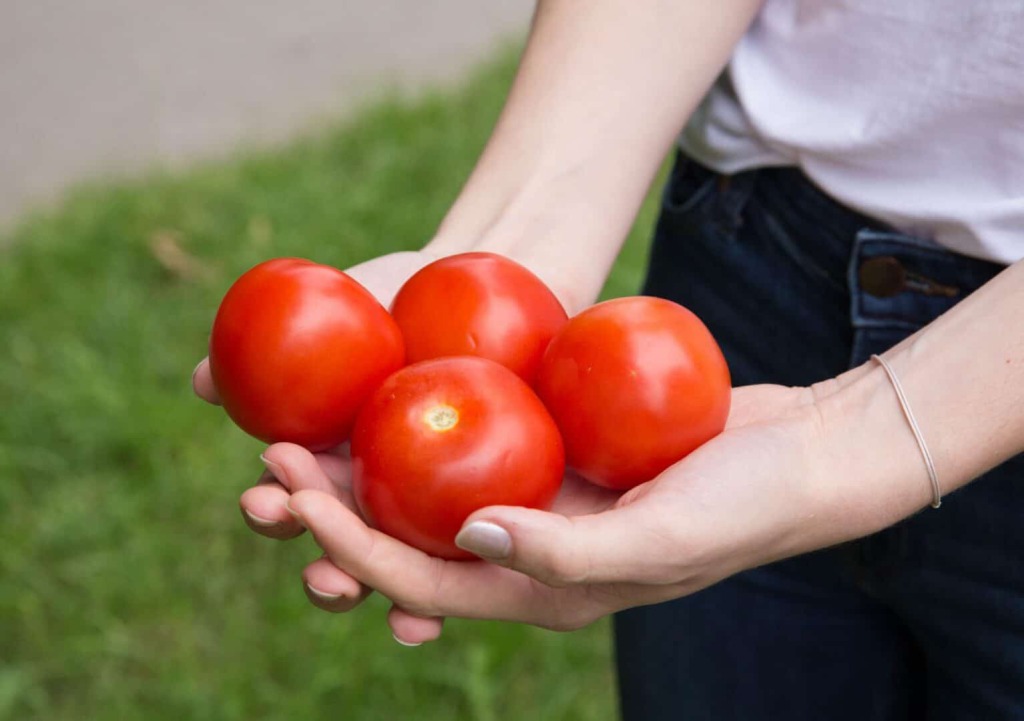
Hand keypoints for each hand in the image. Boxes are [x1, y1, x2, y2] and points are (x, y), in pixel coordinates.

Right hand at [192, 249, 445, 637]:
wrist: (483, 294)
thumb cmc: (394, 299)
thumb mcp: (337, 315)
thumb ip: (270, 348)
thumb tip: (201, 381)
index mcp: (327, 463)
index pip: (290, 501)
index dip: (275, 511)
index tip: (267, 502)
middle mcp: (371, 501)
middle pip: (343, 556)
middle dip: (330, 577)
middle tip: (330, 575)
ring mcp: (424, 515)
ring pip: (401, 576)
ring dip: (391, 604)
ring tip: (403, 619)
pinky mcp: (482, 517)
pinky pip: (467, 563)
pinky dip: (445, 599)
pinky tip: (441, 620)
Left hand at [278, 382, 845, 640]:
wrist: (798, 455)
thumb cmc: (743, 503)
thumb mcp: (663, 537)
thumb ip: (567, 553)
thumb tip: (467, 536)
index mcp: (543, 591)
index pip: (422, 581)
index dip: (351, 547)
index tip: (296, 495)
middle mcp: (528, 552)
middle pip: (410, 540)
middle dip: (335, 512)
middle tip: (270, 460)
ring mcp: (539, 502)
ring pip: (430, 491)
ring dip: (366, 467)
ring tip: (304, 427)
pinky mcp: (555, 454)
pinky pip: (476, 441)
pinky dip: (427, 422)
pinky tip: (389, 385)